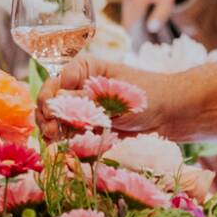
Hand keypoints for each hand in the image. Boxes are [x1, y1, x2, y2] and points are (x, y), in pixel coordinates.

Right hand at [39, 55, 179, 136]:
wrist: (169, 116)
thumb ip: (88, 99)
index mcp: (83, 69)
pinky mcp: (85, 129)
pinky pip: (64, 135)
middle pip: (48, 100)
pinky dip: (60, 141)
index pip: (56, 80)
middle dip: (47, 115)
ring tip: (56, 140)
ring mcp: (79, 109)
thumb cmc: (147, 95)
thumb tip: (57, 101)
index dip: (50, 97)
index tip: (53, 111)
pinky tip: (61, 147)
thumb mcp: (116, 94)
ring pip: (52, 119)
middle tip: (53, 130)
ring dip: (50, 130)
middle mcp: (77, 87)